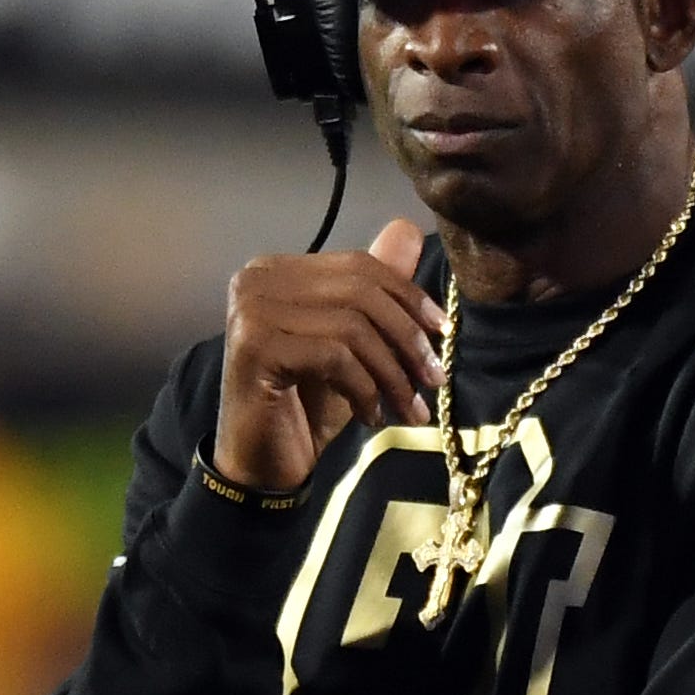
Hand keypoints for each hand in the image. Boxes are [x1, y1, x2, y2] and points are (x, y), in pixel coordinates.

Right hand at [214, 219, 444, 493]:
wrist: (262, 464)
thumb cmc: (307, 404)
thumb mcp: (353, 346)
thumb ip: (375, 291)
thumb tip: (409, 230)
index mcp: (278, 269)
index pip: (359, 266)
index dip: (409, 297)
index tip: (444, 335)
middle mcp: (257, 279)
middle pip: (360, 292)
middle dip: (407, 339)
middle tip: (433, 380)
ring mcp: (250, 310)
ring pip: (352, 326)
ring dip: (392, 372)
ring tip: (409, 408)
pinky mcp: (255, 346)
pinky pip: (335, 355)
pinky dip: (364, 388)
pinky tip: (370, 416)